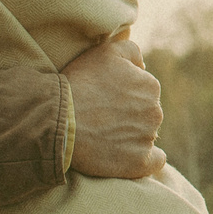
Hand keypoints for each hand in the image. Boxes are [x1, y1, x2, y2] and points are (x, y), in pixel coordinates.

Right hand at [64, 32, 166, 179]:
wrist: (58, 119)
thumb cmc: (78, 84)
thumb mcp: (105, 52)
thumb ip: (131, 50)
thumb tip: (143, 65)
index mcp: (150, 86)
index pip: (143, 93)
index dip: (123, 97)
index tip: (104, 101)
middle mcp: (155, 111)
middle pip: (146, 115)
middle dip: (128, 116)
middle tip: (101, 119)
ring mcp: (148, 138)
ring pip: (146, 136)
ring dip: (131, 136)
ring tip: (103, 136)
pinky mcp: (139, 163)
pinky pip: (155, 162)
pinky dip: (145, 160)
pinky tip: (129, 157)